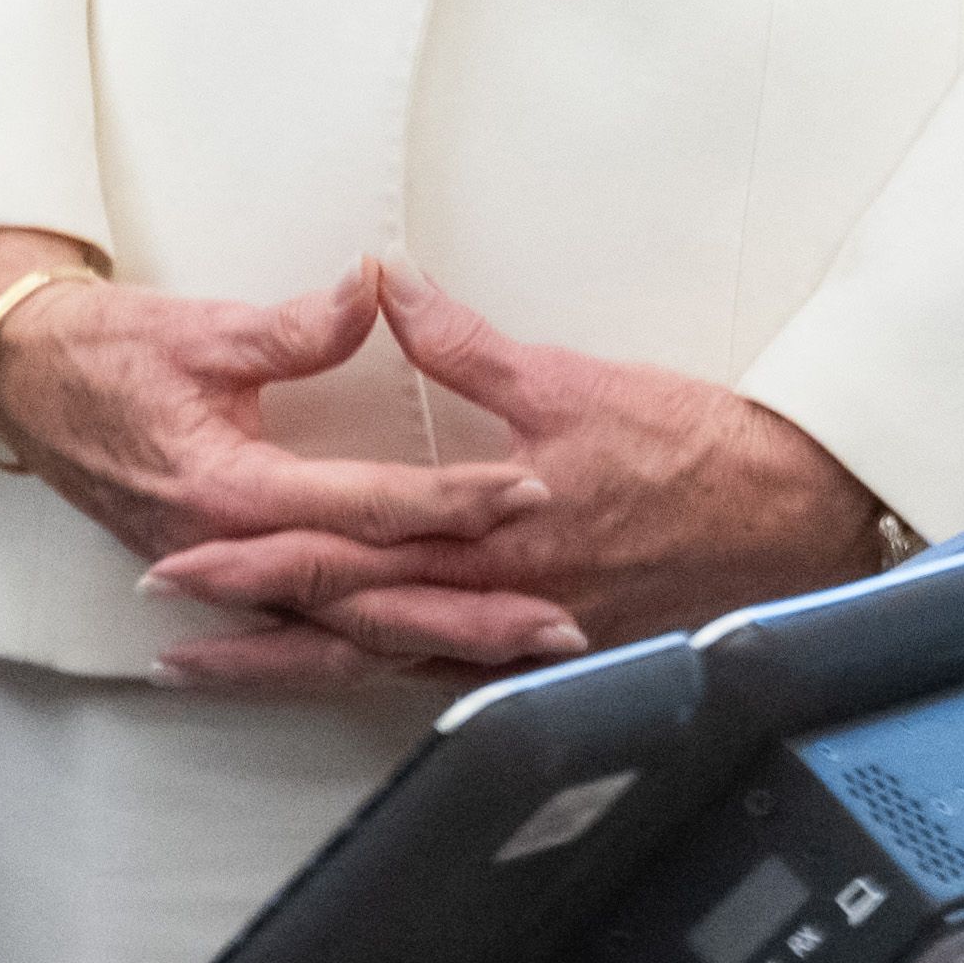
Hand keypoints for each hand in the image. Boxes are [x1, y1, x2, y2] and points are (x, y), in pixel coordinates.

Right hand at [0, 233, 556, 674]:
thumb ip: (297, 327)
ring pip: (343, 630)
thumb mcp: (198, 328)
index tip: (528, 488)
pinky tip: (426, 672)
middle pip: (367, 597)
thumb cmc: (100, 350)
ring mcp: (219, 576)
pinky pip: (305, 635)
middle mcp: (225, 550)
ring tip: (520, 655)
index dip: (450, 499)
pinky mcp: (217, 580)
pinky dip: (370, 656)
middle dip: (468, 613)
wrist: (19, 379)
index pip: (362, 505)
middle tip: (559, 624)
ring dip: (436, 645)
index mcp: (225, 487)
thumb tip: (377, 289)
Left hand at [130, 265, 898, 688]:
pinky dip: (379, 679)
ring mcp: (521, 637)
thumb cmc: (695, 449)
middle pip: (349, 623)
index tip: (179, 558)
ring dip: (297, 667)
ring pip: (387, 663)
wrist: (799, 518)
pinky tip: (335, 679)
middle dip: (251, 632)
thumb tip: (388, 283)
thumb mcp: (570, 381)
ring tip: (212, 671)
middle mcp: (494, 602)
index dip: (256, 559)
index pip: (346, 554)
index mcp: (489, 536)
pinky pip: (446, 678)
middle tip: (165, 632)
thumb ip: (465, 343)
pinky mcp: (550, 649)